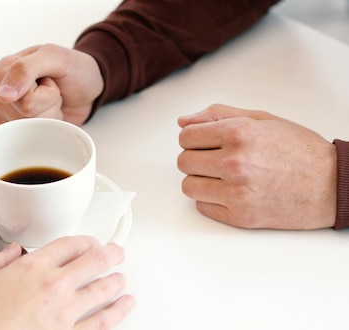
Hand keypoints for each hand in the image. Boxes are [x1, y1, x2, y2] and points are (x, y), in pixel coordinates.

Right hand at [0, 44, 103, 125]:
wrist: (86, 88)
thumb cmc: (71, 69)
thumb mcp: (54, 57)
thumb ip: (25, 69)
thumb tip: (2, 95)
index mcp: (0, 71)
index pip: (21, 97)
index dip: (44, 91)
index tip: (47, 79)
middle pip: (24, 114)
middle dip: (47, 104)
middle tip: (51, 91)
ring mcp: (2, 114)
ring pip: (28, 128)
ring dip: (49, 115)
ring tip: (50, 101)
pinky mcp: (12, 130)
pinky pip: (28, 137)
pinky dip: (45, 127)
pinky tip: (45, 114)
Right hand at [0, 236, 134, 329]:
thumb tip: (7, 253)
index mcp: (30, 268)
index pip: (68, 245)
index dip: (84, 241)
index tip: (90, 242)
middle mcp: (52, 287)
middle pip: (93, 262)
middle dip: (110, 255)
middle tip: (116, 253)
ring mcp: (64, 314)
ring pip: (103, 290)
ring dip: (116, 281)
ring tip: (121, 279)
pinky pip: (101, 323)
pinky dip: (117, 312)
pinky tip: (124, 306)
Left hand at [177, 104, 336, 229]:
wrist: (332, 184)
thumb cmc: (299, 150)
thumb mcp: (261, 119)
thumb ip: (218, 115)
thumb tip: (183, 121)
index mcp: (239, 133)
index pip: (186, 137)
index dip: (193, 139)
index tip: (204, 143)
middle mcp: (235, 162)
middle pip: (184, 162)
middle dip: (196, 159)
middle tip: (216, 160)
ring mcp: (237, 192)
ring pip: (188, 186)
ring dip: (200, 180)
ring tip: (222, 176)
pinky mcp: (240, 216)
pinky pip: (202, 207)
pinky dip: (211, 200)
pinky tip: (231, 192)